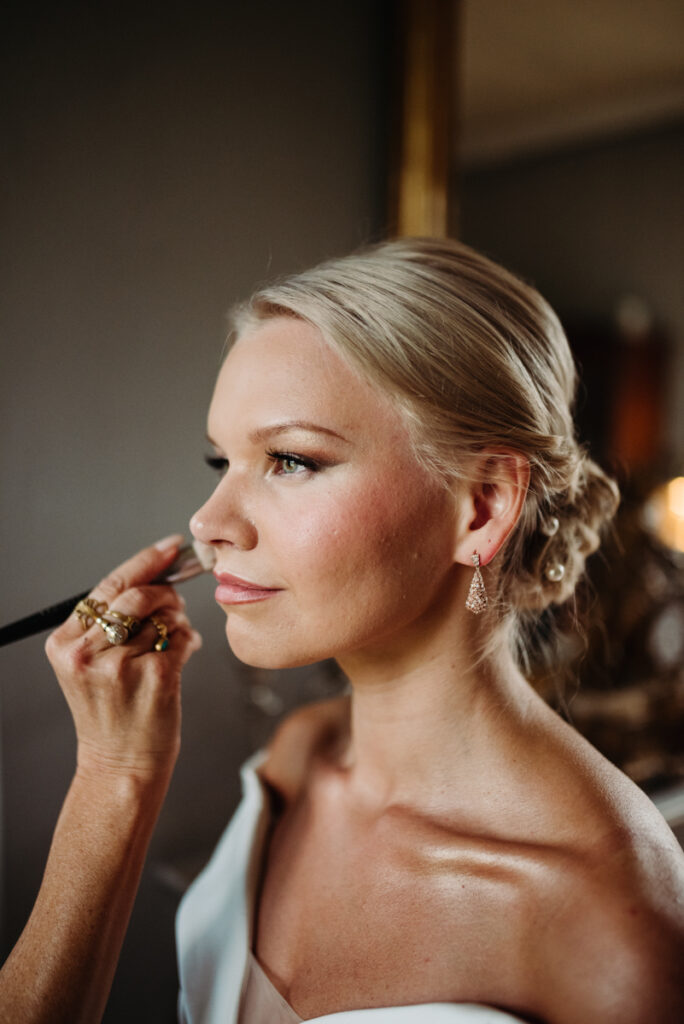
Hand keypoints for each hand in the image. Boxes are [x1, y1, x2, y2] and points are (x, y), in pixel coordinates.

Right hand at [45, 535, 201, 782]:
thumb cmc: (113, 712)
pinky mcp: (154, 677)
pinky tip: (184, 653)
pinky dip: (189, 640)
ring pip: (165, 616)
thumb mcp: (91, 665)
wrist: (120, 766)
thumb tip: (159, 574)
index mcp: (65, 644)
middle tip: (176, 603)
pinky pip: (183, 637)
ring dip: (178, 622)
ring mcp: (119, 666)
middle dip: (166, 593)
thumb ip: (112, 622)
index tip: (170, 546)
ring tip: (174, 641)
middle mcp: (86, 653)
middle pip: (138, 596)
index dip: (145, 562)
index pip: (109, 587)